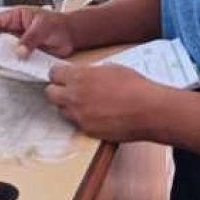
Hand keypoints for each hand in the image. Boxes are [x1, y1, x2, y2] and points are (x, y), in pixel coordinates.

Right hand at [0, 6, 75, 57]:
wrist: (71, 35)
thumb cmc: (58, 24)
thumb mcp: (43, 27)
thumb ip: (30, 39)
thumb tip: (19, 52)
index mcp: (17, 16)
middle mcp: (16, 29)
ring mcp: (20, 42)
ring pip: (6, 49)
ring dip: (3, 57)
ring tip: (0, 64)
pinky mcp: (26, 53)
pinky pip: (16, 59)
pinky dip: (14, 64)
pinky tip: (13, 69)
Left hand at [46, 64, 160, 141]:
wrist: (149, 110)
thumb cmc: (135, 87)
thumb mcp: (111, 68)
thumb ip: (91, 72)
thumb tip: (86, 75)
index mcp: (79, 77)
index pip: (53, 74)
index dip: (58, 75)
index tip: (62, 77)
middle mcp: (74, 96)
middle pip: (50, 94)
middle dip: (57, 91)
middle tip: (69, 90)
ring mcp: (79, 115)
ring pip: (62, 110)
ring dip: (69, 106)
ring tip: (86, 104)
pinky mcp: (87, 130)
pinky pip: (77, 123)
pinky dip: (83, 119)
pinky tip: (97, 115)